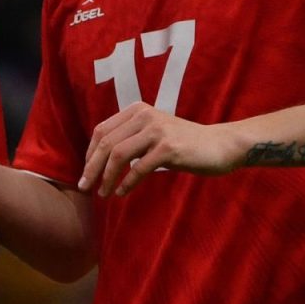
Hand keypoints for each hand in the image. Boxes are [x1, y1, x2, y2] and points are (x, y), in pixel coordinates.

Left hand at [81, 102, 244, 195]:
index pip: (102, 131)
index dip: (89, 154)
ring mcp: (157, 131)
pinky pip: (139, 168)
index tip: (85, 173)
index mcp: (137, 110)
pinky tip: (121, 192)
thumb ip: (129, 139)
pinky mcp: (169, 148)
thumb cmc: (183, 144)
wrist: (221, 145)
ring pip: (119, 155)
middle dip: (92, 167)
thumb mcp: (152, 134)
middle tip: (84, 187)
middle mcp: (144, 116)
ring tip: (103, 193)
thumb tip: (97, 160)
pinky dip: (127, 182)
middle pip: (107, 143)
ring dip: (106, 177)